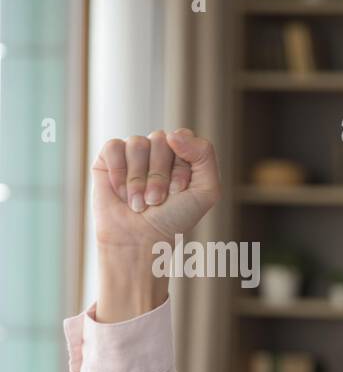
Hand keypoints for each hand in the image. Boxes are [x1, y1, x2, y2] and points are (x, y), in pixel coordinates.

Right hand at [91, 129, 220, 321]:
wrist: (140, 239)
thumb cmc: (174, 218)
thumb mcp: (205, 191)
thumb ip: (205, 157)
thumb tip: (172, 133)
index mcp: (183, 154)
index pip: (184, 139)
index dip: (181, 167)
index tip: (179, 192)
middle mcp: (158, 150)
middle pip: (160, 139)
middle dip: (160, 175)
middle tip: (157, 201)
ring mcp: (134, 153)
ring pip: (138, 143)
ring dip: (139, 179)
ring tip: (139, 202)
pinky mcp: (109, 158)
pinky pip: (114, 146)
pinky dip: (119, 173)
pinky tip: (121, 193)